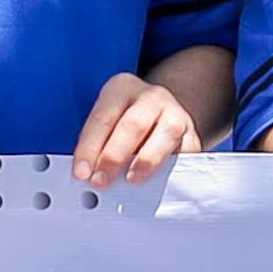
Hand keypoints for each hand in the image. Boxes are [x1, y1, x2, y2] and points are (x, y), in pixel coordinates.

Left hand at [74, 69, 201, 184]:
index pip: (103, 118)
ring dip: (145, 161)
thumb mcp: (106, 122)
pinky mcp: (192, 134)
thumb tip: (88, 176)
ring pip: (165, 134)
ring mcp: (176, 113)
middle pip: (133, 125)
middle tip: (100, 182)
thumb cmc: (123, 124)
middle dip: (114, 156)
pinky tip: (157, 183)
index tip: (81, 173)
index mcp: (122, 88)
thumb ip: (96, 145)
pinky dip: (171, 169)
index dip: (90, 147)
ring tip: (130, 181)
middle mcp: (151, 96)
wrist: (161, 117)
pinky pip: (185, 152)